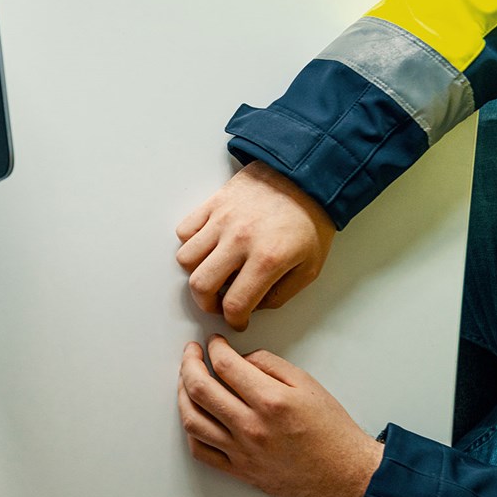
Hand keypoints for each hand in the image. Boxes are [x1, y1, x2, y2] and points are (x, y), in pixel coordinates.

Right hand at [175, 161, 335, 330]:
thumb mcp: (310, 267)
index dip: (233, 320)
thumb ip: (280, 294)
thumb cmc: (311, 220)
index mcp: (267, 259)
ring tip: (212, 273)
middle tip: (218, 303)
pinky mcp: (213, 203)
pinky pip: (185, 230)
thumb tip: (253, 306)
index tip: (236, 320)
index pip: (235, 303)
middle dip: (206, 304)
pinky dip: (191, 244)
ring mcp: (222, 220)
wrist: (307, 176)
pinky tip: (209, 247)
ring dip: (196, 273)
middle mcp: (239, 240)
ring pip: (186, 259)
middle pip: (200, 285)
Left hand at [178, 336, 382, 496]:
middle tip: (191, 354)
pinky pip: (200, 450)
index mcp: (270, 401)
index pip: (224, 365)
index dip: (213, 347)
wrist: (346, 473)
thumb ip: (268, 364)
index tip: (212, 343)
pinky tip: (194, 414)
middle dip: (188, 363)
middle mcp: (252, 426)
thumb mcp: (306, 383)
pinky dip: (190, 430)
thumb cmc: (330, 430)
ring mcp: (242, 451)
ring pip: (192, 419)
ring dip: (182, 394)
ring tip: (186, 380)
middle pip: (199, 388)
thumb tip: (239, 357)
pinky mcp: (240, 470)